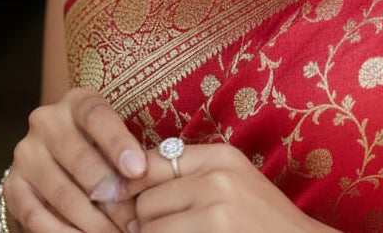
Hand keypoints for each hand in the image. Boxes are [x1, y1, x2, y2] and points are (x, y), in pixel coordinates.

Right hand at [3, 88, 146, 232]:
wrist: (56, 161)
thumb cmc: (100, 147)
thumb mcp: (114, 139)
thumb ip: (129, 153)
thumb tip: (150, 180)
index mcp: (77, 102)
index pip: (97, 116)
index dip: (118, 143)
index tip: (139, 170)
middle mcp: (46, 122)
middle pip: (80, 159)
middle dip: (112, 195)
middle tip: (134, 220)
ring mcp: (26, 154)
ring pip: (63, 193)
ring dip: (94, 222)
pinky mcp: (12, 187)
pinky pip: (38, 217)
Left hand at [129, 142, 329, 232]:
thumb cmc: (261, 219)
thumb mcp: (232, 182)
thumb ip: (189, 175)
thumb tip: (124, 185)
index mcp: (220, 156)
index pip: (151, 161)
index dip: (131, 186)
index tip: (122, 201)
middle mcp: (216, 177)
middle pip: (145, 200)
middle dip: (144, 223)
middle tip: (162, 230)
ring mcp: (215, 210)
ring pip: (149, 229)